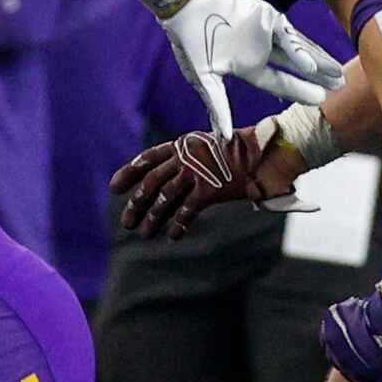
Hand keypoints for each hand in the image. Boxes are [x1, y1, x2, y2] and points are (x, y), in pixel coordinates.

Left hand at [111, 127, 284, 237]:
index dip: (128, 173)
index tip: (114, 188)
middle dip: (136, 204)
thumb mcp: (207, 148)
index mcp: (182, 145)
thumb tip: (165, 184)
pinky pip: (187, 211)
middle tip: (126, 222)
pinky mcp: (210, 190)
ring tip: (143, 234)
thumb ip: (186, 161)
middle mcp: (185, 158)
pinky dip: (178, 224)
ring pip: (165, 199)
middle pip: (151, 183)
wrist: (267, 152)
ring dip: (152, 219)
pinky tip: (172, 236)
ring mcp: (197, 173)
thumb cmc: (240, 152)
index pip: (147, 158)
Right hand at [153, 0, 343, 136]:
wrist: (186, 7)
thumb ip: (217, 106)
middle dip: (317, 78)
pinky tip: (310, 65)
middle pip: (295, 67)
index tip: (320, 100)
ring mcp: (266, 33)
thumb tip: (223, 137)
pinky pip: (286, 36)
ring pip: (298, 50)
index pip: (278, 82)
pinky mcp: (267, 17)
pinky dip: (298, 50)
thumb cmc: (189, 41)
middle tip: (341, 86)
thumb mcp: (204, 79)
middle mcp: (260, 50)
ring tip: (339, 74)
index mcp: (246, 66)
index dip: (298, 91)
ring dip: (318, 63)